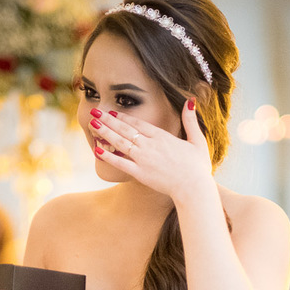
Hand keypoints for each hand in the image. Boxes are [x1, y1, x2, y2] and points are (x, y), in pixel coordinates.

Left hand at [88, 103, 212, 202]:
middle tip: (95, 111)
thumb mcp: (197, 140)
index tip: (112, 112)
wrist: (194, 188)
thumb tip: (189, 101)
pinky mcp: (140, 173)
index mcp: (162, 136)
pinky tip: (97, 149)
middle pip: (125, 129)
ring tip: (92, 123)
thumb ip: (190, 121)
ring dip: (105, 132)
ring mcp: (143, 159)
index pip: (138, 123)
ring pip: (120, 142)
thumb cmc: (198, 167)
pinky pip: (120, 163)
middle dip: (108, 120)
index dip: (123, 117)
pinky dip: (108, 156)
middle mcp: (150, 145)